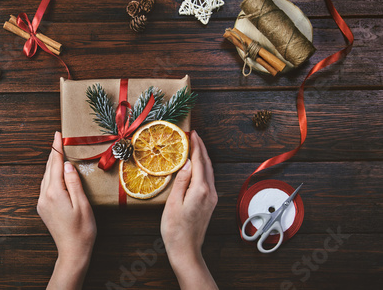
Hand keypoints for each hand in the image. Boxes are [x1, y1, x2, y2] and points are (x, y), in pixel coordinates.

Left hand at [37, 131, 95, 289]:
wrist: (72, 252)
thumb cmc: (82, 230)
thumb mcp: (82, 204)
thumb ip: (74, 183)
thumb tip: (68, 165)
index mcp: (54, 193)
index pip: (55, 164)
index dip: (57, 148)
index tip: (57, 135)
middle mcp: (44, 196)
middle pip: (48, 169)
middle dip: (53, 153)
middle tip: (58, 139)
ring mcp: (42, 203)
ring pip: (46, 177)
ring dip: (52, 164)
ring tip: (58, 152)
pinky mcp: (43, 208)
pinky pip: (46, 186)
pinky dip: (51, 175)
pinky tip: (57, 173)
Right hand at [161, 130, 217, 289]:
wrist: (186, 250)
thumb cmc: (175, 229)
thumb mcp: (173, 203)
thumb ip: (182, 180)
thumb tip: (187, 163)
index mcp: (201, 190)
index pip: (199, 161)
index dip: (196, 146)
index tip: (192, 134)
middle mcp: (210, 192)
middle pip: (207, 164)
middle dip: (201, 149)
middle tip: (194, 136)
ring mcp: (212, 198)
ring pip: (209, 171)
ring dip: (203, 158)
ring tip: (195, 147)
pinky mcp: (210, 203)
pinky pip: (208, 180)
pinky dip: (203, 168)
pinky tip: (196, 167)